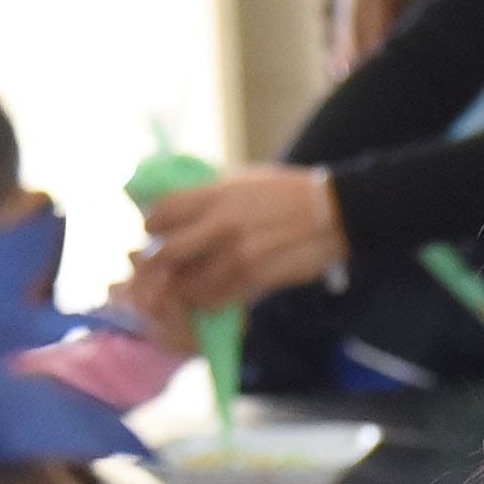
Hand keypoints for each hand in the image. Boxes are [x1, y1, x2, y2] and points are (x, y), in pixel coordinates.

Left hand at [124, 166, 345, 317]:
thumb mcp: (244, 181)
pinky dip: (209, 303)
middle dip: (153, 270)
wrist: (332, 212)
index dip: (151, 227)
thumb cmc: (288, 193)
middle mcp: (220, 223)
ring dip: (183, 292)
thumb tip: (180, 206)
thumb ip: (212, 193)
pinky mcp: (254, 276)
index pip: (161, 212)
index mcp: (215, 194)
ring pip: (187, 284)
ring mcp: (236, 253)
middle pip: (164, 254)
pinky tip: (213, 298)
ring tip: (188, 290)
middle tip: (157, 276)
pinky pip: (216, 299)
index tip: (154, 235)